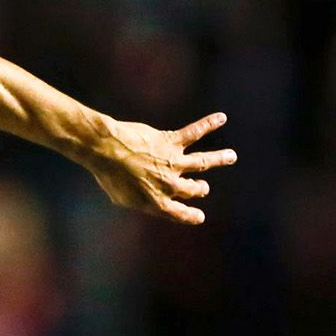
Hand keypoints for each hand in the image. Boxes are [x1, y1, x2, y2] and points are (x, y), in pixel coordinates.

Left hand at [86, 112, 236, 224]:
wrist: (104, 150)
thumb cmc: (107, 174)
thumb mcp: (120, 196)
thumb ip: (137, 200)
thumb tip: (142, 200)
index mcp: (157, 202)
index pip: (180, 214)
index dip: (191, 216)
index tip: (200, 216)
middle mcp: (169, 184)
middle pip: (193, 189)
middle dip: (200, 189)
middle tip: (203, 186)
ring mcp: (173, 163)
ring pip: (203, 162)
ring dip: (219, 158)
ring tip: (231, 156)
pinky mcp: (170, 142)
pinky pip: (194, 132)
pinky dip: (208, 124)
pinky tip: (220, 118)